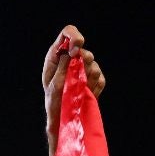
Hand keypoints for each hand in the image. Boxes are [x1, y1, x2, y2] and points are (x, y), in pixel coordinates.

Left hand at [43, 25, 105, 150]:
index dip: (74, 36)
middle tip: (81, 72)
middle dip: (84, 60)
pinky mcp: (92, 81)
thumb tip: (71, 51)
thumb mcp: (54, 85)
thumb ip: (63, 66)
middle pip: (83, 49)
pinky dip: (96, 86)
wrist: (63, 121)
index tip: (77, 48)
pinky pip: (100, 78)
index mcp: (56, 57)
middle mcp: (69, 61)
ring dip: (90, 75)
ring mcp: (81, 71)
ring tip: (81, 88)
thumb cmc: (54, 104)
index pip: (67, 34)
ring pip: (93, 64)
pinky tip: (88, 94)